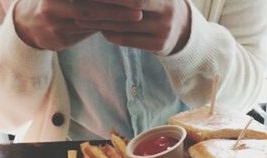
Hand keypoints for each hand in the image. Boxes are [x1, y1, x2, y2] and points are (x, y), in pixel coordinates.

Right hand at [14, 0, 142, 50]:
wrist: (26, 25)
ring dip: (116, 20)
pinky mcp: (58, 39)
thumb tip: (118, 0)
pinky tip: (121, 28)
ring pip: (91, 21)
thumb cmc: (52, 3)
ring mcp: (54, 22)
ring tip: (136, 17)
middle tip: (139, 6)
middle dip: (117, 6)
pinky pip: (87, 33)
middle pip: (91, 6)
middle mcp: (53, 4)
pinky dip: (106, 29)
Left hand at [75, 0, 190, 55]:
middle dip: (104, 4)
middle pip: (131, 5)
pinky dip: (110, 33)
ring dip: (101, 20)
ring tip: (83, 15)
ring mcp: (164, 29)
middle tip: (82, 2)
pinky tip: (100, 28)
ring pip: (124, 25)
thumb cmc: (160, 3)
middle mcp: (167, 9)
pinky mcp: (158, 45)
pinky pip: (127, 39)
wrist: (184, 29)